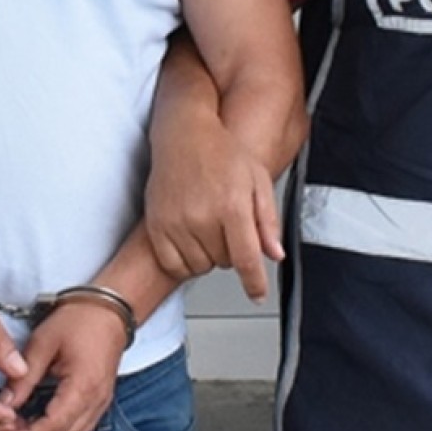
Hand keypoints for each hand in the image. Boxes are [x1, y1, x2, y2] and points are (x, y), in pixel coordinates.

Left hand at [0, 300, 129, 430]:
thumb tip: (4, 404)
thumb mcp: (43, 344)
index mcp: (83, 385)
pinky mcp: (101, 401)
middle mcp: (97, 400)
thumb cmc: (77, 321)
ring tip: (21, 429)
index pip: (55, 426)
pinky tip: (40, 422)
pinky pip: (81, 428)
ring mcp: (102, 402)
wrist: (109, 311)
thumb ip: (23, 378)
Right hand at [145, 111, 282, 301]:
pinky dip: (184, 260)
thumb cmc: (223, 153)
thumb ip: (268, 221)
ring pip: (200, 266)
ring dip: (208, 255)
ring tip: (207, 226)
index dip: (254, 283)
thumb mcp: (258, 181)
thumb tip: (275, 254)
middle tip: (227, 223)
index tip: (257, 295)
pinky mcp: (156, 226)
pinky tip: (190, 238)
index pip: (246, 259)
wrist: (184, 135)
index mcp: (232, 206)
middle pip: (224, 263)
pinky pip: (173, 265)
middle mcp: (202, 217)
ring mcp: (176, 223)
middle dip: (232, 251)